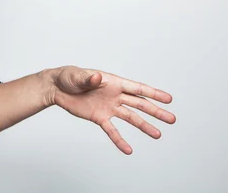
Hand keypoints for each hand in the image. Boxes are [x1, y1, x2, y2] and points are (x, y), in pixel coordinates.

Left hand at [49, 66, 175, 154]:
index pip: (137, 88)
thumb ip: (89, 78)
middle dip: (156, 111)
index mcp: (113, 82)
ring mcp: (108, 107)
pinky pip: (112, 130)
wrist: (56, 88)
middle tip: (172, 119)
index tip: (168, 99)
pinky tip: (128, 150)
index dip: (153, 93)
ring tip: (158, 134)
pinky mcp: (99, 117)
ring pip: (130, 118)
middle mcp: (114, 95)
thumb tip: (99, 77)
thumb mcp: (77, 76)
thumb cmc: (68, 77)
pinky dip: (120, 140)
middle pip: (139, 104)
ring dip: (144, 126)